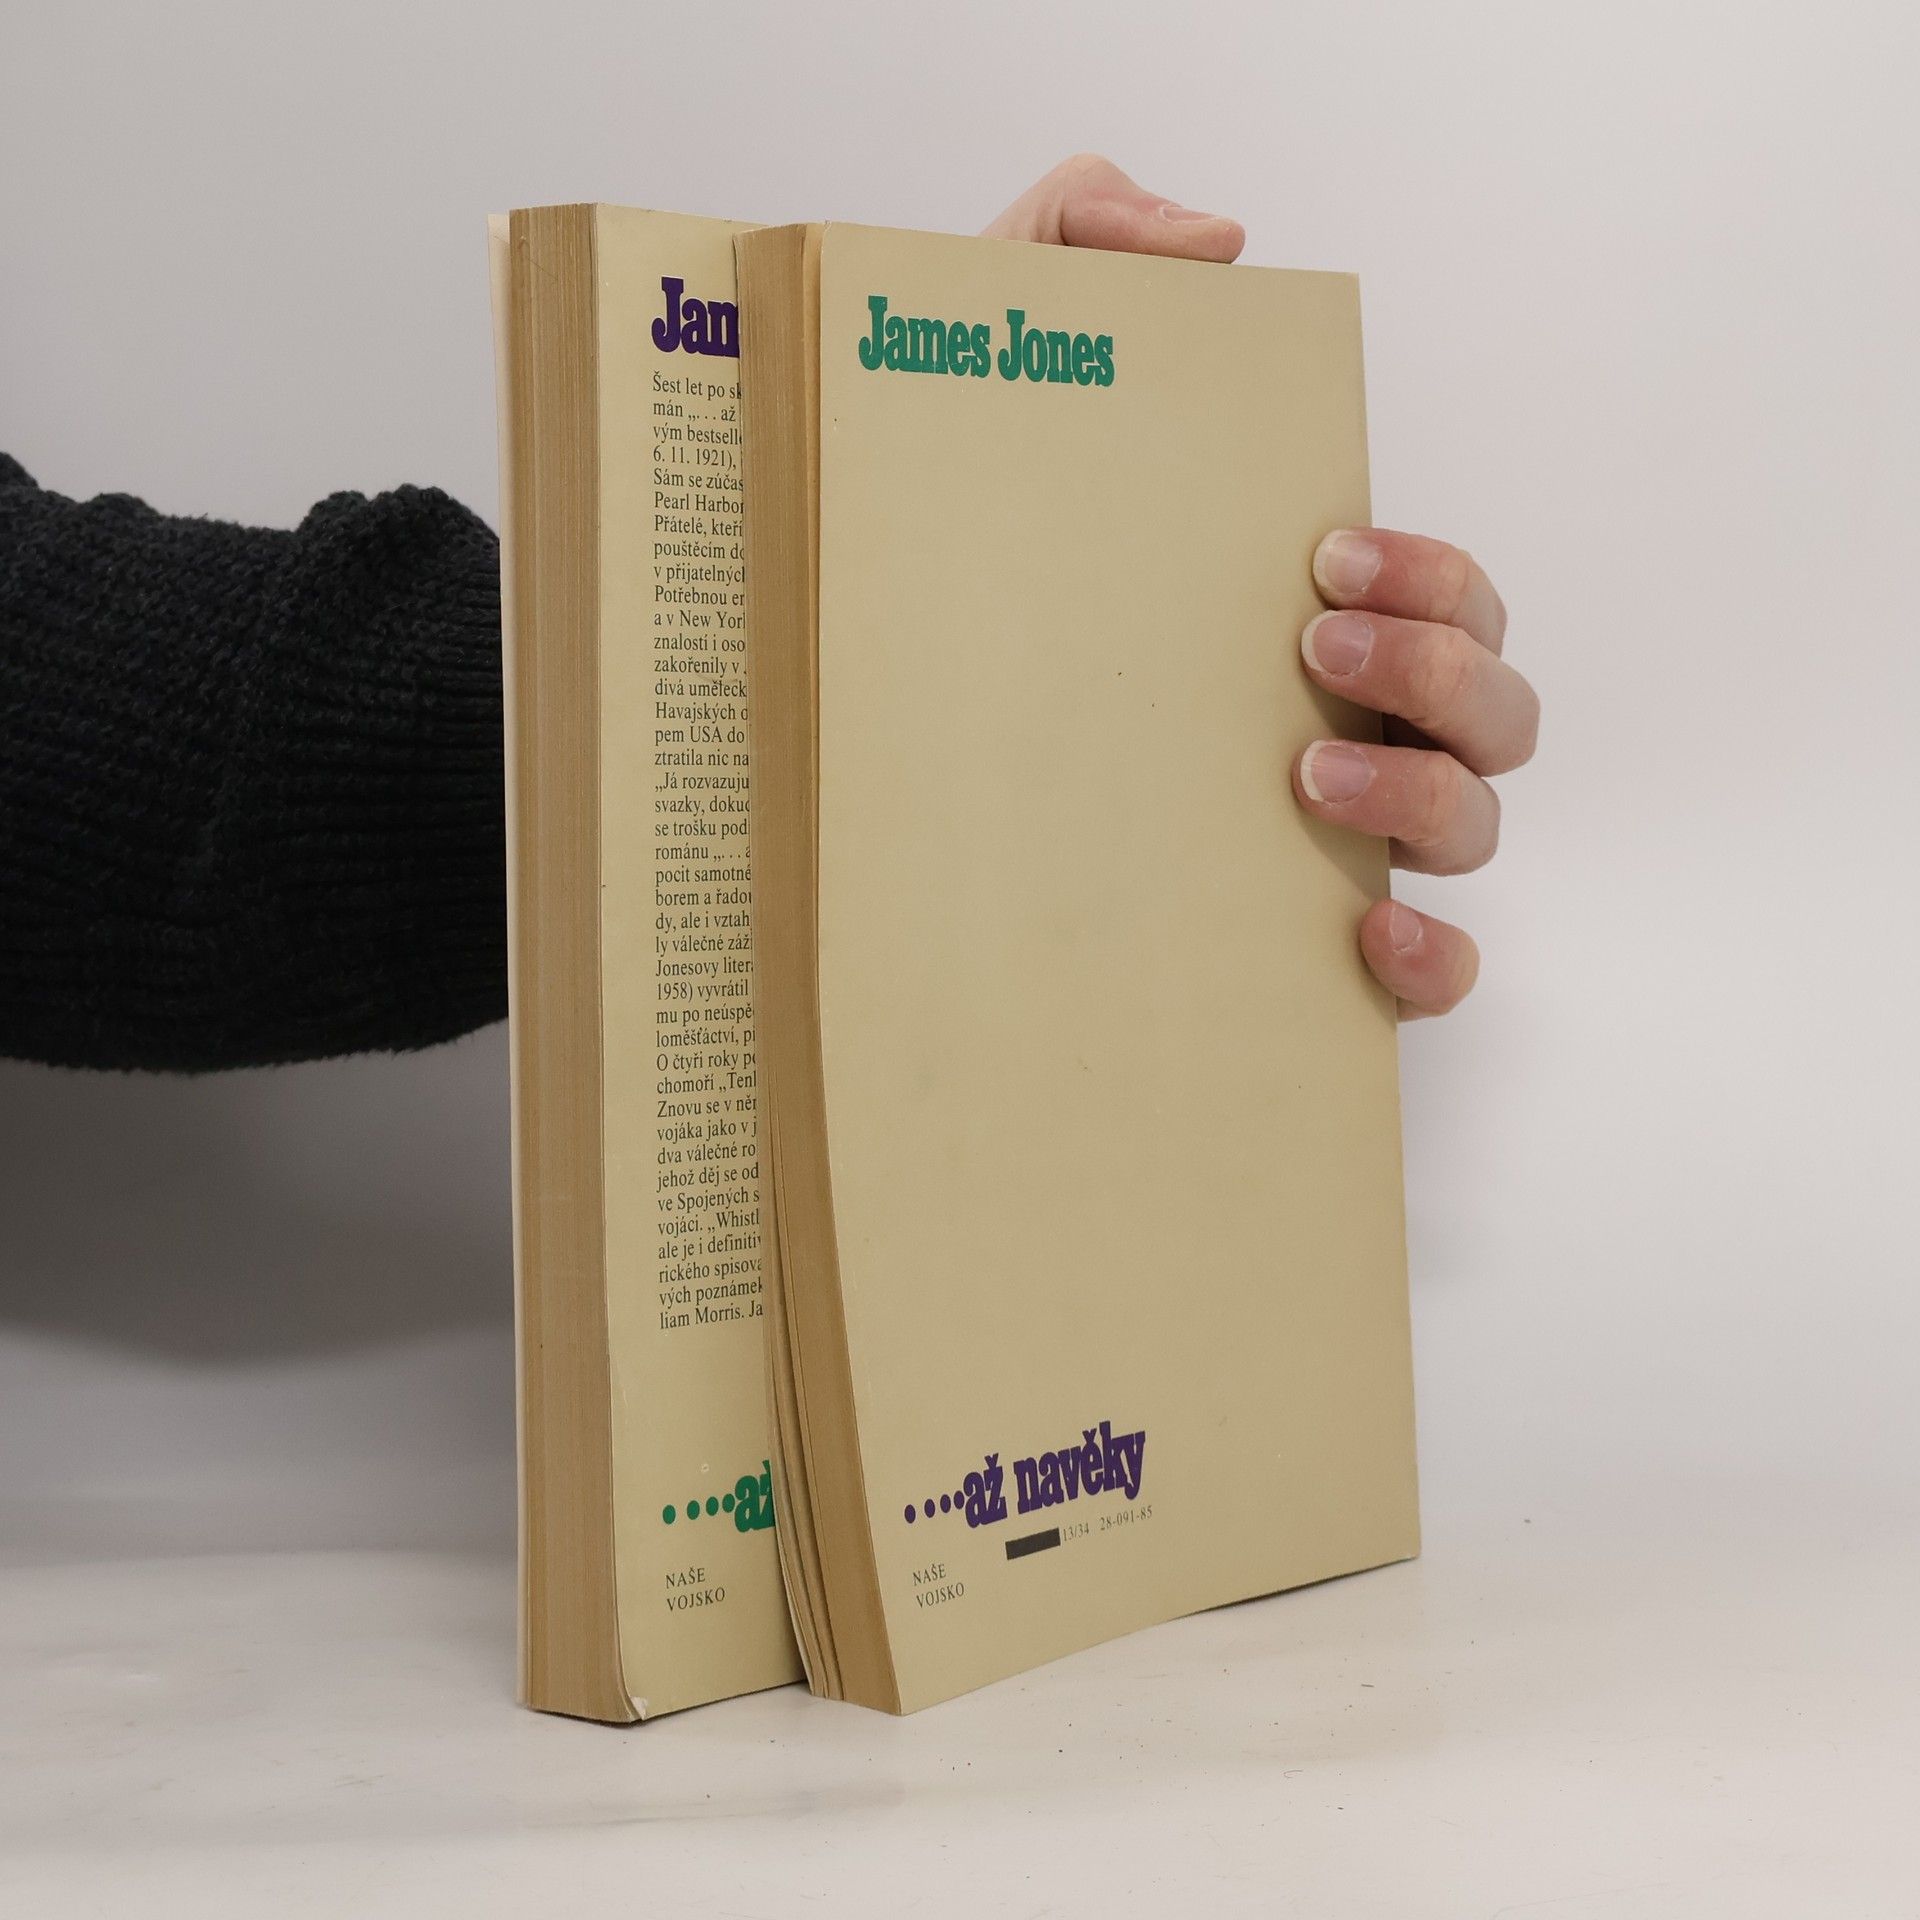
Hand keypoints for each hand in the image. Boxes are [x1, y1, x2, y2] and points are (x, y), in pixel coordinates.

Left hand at [989, 157, 1537, 1018]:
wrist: (836, 716)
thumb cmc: (957, 556)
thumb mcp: (994, 364)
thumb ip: (1085, 244)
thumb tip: (1219, 243)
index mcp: (1310, 624)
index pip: (1450, 596)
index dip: (1433, 576)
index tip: (1325, 558)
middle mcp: (1343, 731)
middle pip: (1494, 710)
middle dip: (1438, 668)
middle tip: (1309, 647)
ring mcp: (1330, 846)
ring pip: (1472, 829)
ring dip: (1424, 798)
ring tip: (1302, 776)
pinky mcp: (1299, 954)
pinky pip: (1427, 974)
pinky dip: (1430, 961)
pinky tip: (1363, 937)